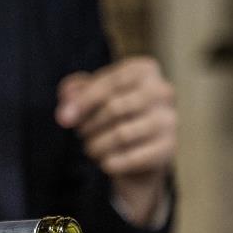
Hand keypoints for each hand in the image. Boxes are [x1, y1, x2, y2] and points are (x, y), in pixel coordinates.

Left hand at [56, 56, 176, 225]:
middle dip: (90, 125)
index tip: (64, 118)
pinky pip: (132, 158)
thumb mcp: (93, 97)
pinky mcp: (169, 148)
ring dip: (97, 145)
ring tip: (91, 149)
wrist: (142, 152)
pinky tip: (105, 162)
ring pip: (122, 135)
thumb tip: (67, 98)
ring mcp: (169, 120)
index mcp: (145, 70)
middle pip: (114, 108)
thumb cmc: (114, 115)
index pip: (111, 81)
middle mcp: (163, 91)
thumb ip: (77, 92)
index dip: (84, 100)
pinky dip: (111, 162)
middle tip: (81, 135)